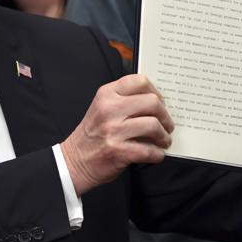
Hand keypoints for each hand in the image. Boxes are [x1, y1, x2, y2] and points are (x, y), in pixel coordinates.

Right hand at [61, 74, 172, 195]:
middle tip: (167, 124)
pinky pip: (149, 150)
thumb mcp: (102, 107)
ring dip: (164, 136)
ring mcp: (113, 131)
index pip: (139, 81)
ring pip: (153, 125)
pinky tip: (155, 154)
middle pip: (152, 103)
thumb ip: (125, 100)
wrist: (74, 160)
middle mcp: (109, 109)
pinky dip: (157, 154)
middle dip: (165, 116)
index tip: (161, 103)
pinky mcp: (118, 151)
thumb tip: (157, 102)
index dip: (156, 92)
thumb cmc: (93, 134)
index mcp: (107, 94)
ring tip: (163, 140)